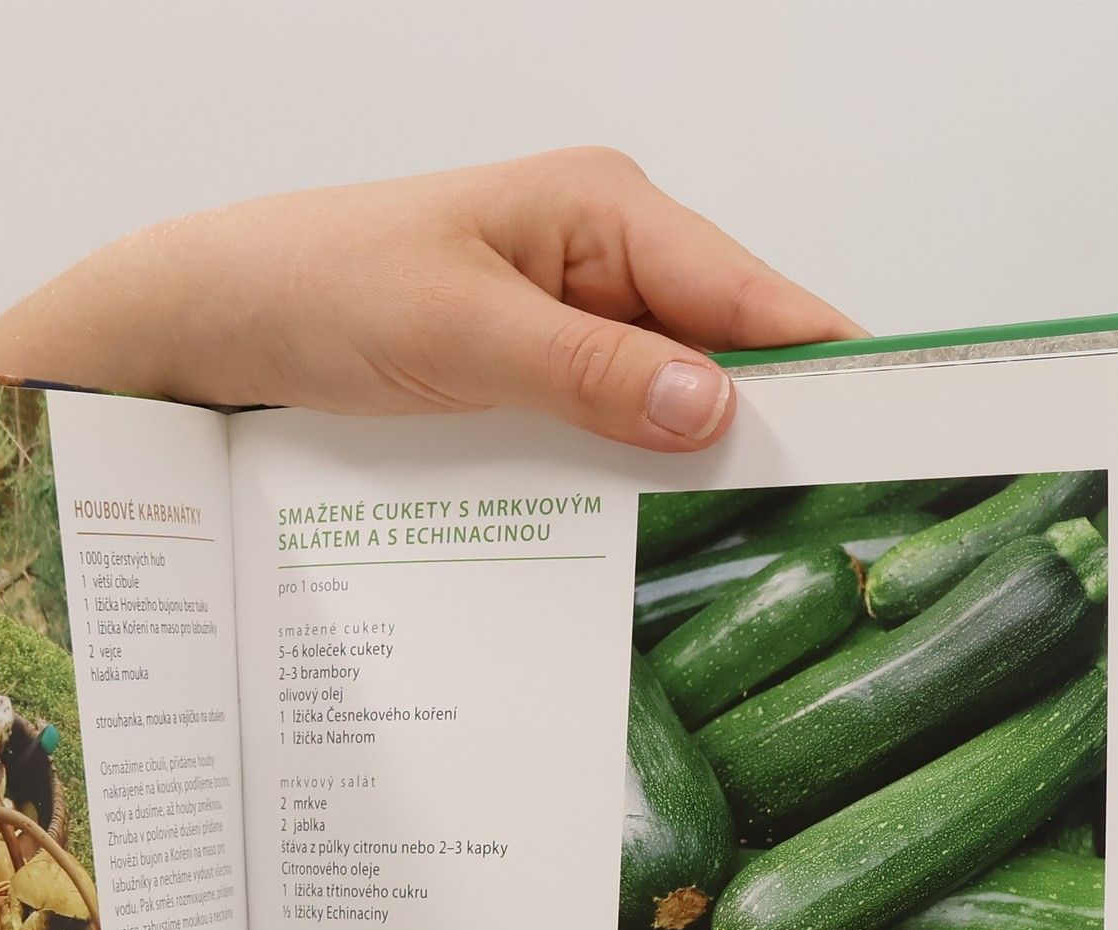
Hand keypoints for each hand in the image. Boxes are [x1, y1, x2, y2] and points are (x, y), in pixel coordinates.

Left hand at [0, 148, 861, 449]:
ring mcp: (575, 312)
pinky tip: (650, 515)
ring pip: (674, 393)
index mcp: (608, 209)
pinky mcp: (541, 365)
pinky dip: (635, 463)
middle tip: (822, 520)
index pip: (755, 294)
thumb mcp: (462, 336)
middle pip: (729, 347)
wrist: (219, 314)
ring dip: (696, 455)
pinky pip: (616, 417)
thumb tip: (718, 406)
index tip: (898, 436)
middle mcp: (607, 253)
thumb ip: (593, 373)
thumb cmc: (324, 288)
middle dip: (767, 425)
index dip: (830, 365)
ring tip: (750, 533)